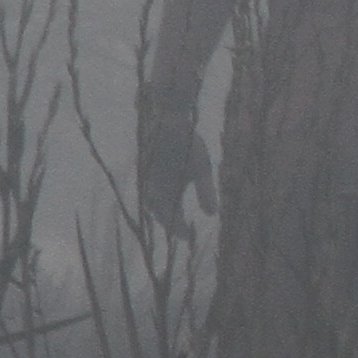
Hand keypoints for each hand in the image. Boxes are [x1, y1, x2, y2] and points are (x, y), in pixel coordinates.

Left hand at [137, 103, 208, 226]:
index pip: (170, 214)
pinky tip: (164, 194)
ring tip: (171, 217)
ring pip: (151, 196)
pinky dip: (156, 189)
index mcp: (167, 190)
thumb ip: (205, 192)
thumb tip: (213, 214)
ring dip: (161, 208)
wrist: (174, 118)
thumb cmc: (187, 145)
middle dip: (168, 221)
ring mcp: (147, 174)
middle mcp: (154, 185)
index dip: (177, 227)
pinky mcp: (145, 160)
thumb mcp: (201, 170)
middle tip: (180, 232)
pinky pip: (149, 178)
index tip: (187, 238)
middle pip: (158, 209)